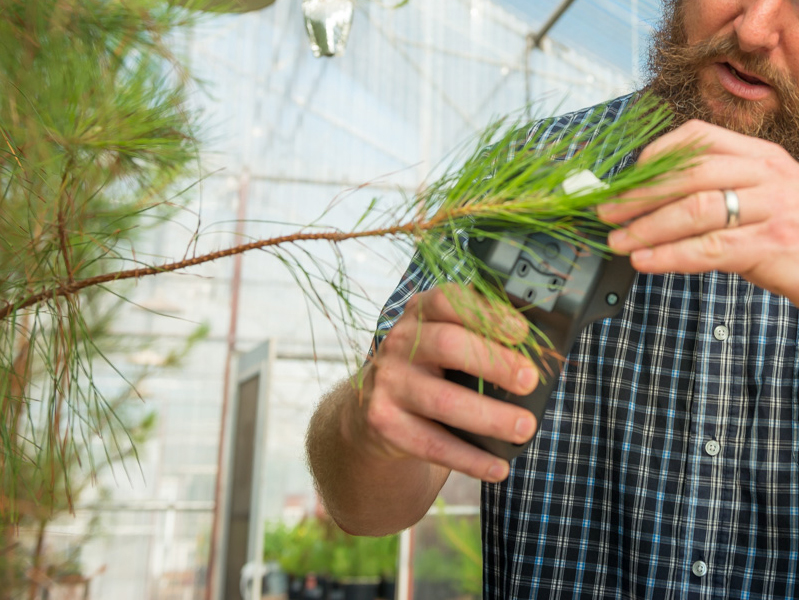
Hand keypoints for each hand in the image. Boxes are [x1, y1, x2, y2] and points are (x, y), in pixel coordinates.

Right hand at [350, 284, 538, 482]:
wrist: (372, 409)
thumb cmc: (427, 369)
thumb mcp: (442, 337)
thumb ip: (477, 331)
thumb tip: (536, 344)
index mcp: (420, 314)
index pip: (449, 300)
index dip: (487, 313)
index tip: (521, 331)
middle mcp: (399, 343)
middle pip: (448, 346)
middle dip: (496, 364)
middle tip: (530, 381)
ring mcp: (389, 383)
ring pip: (444, 401)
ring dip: (491, 417)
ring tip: (524, 427)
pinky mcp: (384, 422)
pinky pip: (432, 444)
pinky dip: (470, 458)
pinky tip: (498, 466)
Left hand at [599, 119, 798, 304]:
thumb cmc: (789, 233)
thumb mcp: (756, 199)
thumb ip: (714, 192)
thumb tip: (648, 198)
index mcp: (759, 157)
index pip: (698, 138)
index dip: (654, 156)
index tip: (625, 179)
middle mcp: (766, 175)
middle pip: (689, 174)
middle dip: (639, 195)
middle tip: (606, 212)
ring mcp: (772, 208)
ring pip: (695, 209)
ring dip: (647, 227)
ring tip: (618, 241)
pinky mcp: (771, 244)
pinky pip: (708, 248)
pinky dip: (669, 255)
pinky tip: (645, 260)